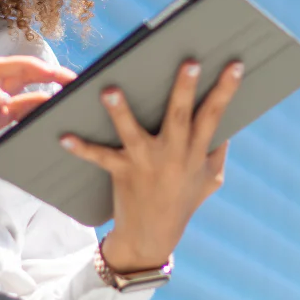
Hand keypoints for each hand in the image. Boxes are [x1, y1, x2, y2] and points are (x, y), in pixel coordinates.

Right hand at [0, 56, 77, 209]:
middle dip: (42, 67)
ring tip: (47, 75)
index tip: (75, 85)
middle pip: (12, 69)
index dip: (50, 81)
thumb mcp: (2, 154)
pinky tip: (4, 100)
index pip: (25, 85)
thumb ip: (20, 138)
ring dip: (23, 67)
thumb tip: (58, 136)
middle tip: (68, 76)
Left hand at [60, 60, 241, 271]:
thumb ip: (217, 148)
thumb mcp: (211, 177)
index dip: (226, 90)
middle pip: (179, 116)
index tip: (235, 65)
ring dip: (121, 112)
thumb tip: (224, 116)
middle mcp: (173, 155)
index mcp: (196, 151)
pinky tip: (64, 137)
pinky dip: (82, 148)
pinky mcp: (122, 172)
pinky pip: (100, 158)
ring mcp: (146, 163)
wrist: (153, 237)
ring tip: (109, 90)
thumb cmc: (183, 199)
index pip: (214, 115)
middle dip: (184, 89)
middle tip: (189, 62)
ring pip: (133, 133)